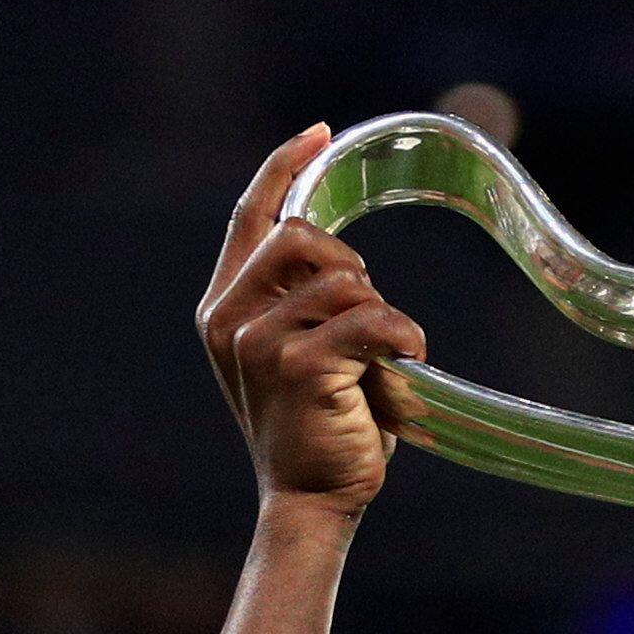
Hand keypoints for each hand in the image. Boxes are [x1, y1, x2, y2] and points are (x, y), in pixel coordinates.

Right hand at [203, 128, 429, 526]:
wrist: (310, 500)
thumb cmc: (318, 427)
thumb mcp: (299, 352)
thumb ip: (304, 302)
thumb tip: (350, 260)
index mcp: (223, 308)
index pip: (250, 217)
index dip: (284, 167)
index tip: (320, 133)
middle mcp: (229, 318)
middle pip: (301, 236)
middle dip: (351, 264)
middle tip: (370, 315)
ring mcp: (258, 342)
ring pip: (345, 280)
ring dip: (382, 314)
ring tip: (385, 357)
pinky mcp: (299, 367)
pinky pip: (371, 319)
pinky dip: (403, 336)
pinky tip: (410, 360)